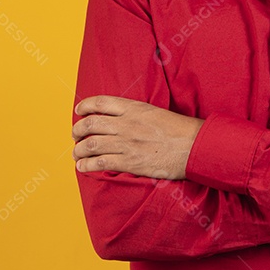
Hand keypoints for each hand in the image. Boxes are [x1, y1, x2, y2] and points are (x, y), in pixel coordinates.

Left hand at [72, 96, 204, 179]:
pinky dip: (87, 165)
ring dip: (79, 149)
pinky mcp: (130, 162)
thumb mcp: (156, 112)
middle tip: (75, 135)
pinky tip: (83, 166)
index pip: (101, 102)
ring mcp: (127, 143)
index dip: (85, 106)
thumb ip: (136, 114)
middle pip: (91, 124)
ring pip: (91, 144)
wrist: (193, 146)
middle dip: (77, 130)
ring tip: (77, 153)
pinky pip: (100, 163)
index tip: (79, 111)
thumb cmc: (179, 130)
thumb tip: (121, 119)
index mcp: (134, 109)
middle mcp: (127, 124)